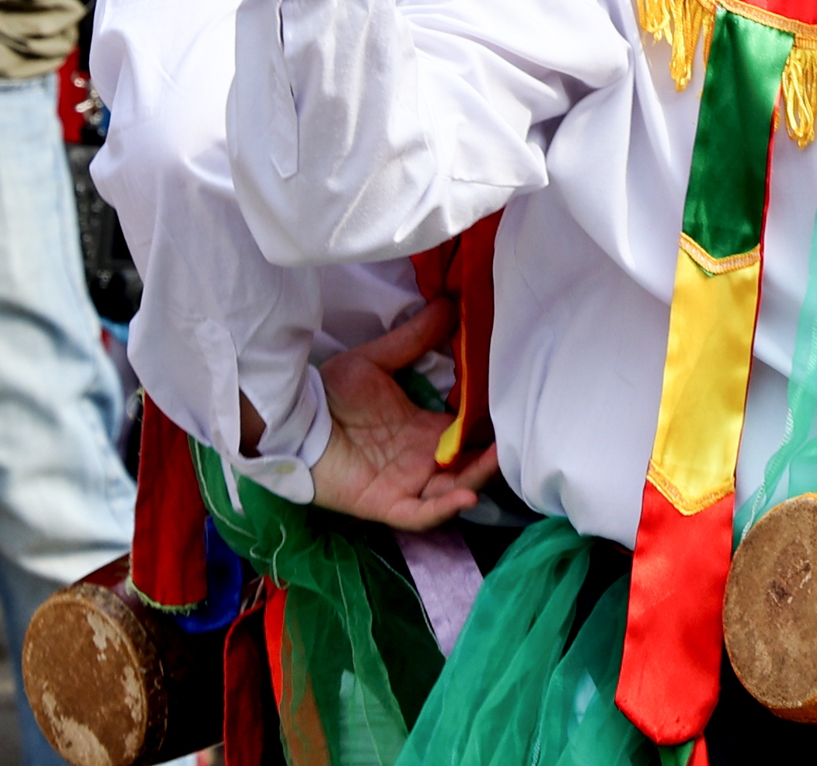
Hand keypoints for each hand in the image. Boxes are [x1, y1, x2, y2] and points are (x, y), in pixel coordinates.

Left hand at [308, 299, 500, 528]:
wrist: (294, 420)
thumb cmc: (332, 393)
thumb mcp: (378, 360)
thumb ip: (414, 338)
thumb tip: (450, 303)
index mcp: (423, 429)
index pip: (468, 431)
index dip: (491, 423)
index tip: (515, 403)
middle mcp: (422, 459)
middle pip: (470, 463)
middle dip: (495, 454)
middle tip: (522, 435)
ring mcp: (408, 484)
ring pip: (455, 489)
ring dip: (478, 478)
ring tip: (499, 458)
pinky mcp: (388, 504)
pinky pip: (423, 514)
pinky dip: (445, 508)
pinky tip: (465, 495)